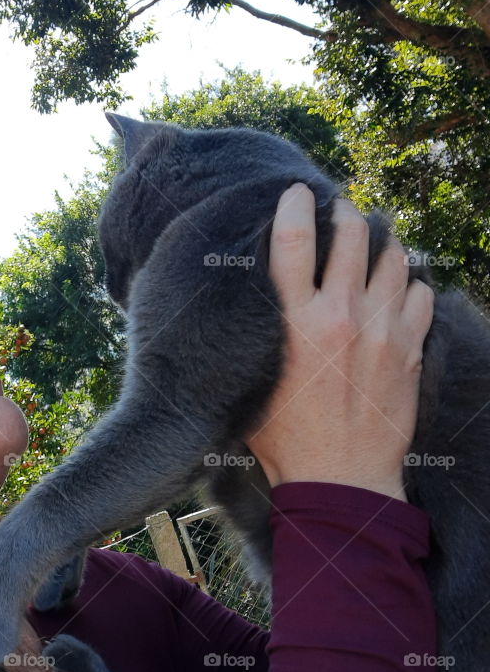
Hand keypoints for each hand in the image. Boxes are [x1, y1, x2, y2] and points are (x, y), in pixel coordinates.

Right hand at [242, 184, 434, 501]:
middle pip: (351, 235)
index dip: (294, 206)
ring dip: (383, 245)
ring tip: (374, 245)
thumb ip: (257, 339)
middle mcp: (340, 317)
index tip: (296, 192)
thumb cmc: (286, 440)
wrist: (340, 480)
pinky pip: (422, 295)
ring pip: (394, 258)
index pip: (292, 241)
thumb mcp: (254, 383)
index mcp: (294, 324)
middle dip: (346, 213)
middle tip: (341, 210)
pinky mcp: (409, 350)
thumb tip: (248, 306)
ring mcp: (381, 331)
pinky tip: (399, 292)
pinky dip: (412, 286)